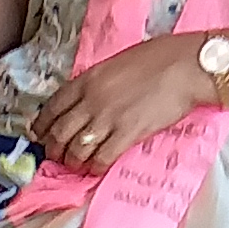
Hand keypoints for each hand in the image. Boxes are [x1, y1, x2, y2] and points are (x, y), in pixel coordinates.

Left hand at [27, 32, 215, 178]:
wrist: (187, 66)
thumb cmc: (158, 58)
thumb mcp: (116, 63)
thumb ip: (96, 83)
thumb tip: (88, 101)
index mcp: (87, 79)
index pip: (52, 108)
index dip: (42, 126)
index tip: (41, 135)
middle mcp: (91, 100)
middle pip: (59, 133)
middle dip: (54, 149)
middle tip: (57, 156)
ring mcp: (108, 118)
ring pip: (76, 150)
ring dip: (72, 162)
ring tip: (76, 166)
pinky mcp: (127, 134)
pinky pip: (101, 158)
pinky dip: (95, 168)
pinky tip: (96, 169)